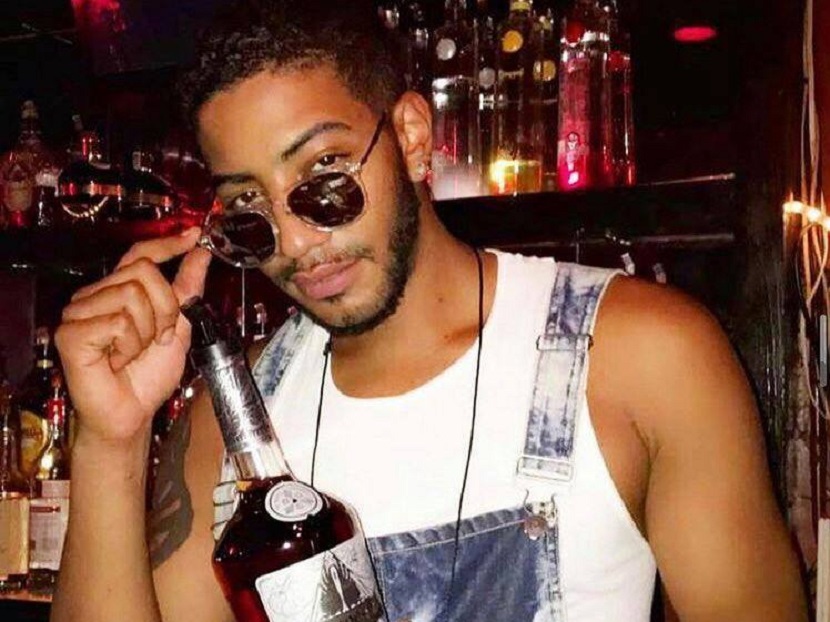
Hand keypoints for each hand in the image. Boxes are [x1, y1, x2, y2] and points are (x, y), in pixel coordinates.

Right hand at [56, 227, 210, 445]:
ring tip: (133, 353)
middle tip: (158, 338)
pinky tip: (116, 361)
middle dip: (165, 308)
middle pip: (143, 272)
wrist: (133, 412)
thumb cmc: (149, 374)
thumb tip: (201, 252)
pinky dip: (128, 345)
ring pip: (131, 295)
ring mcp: (79, 313)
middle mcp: (95, 295)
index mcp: (118, 290)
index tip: (193, 235)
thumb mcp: (179, 326)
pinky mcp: (71, 333)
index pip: (140, 254)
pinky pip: (117, 322)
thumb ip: (188, 289)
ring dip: (146, 331)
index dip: (166, 244)